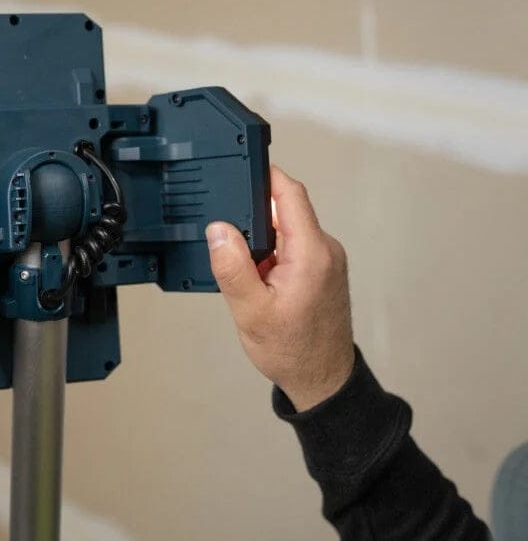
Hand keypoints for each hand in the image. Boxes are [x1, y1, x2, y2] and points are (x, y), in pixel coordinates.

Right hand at [206, 166, 353, 411]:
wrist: (322, 380)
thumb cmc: (291, 350)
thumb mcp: (251, 311)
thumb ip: (233, 267)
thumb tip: (218, 229)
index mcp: (312, 253)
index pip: (290, 193)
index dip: (265, 175)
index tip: (241, 165)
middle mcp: (326, 250)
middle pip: (288, 208)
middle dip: (255, 212)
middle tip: (227, 229)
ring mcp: (327, 259)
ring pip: (290, 227)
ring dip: (263, 236)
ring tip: (243, 264)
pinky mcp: (323, 270)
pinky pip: (295, 244)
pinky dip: (273, 251)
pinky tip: (258, 275)